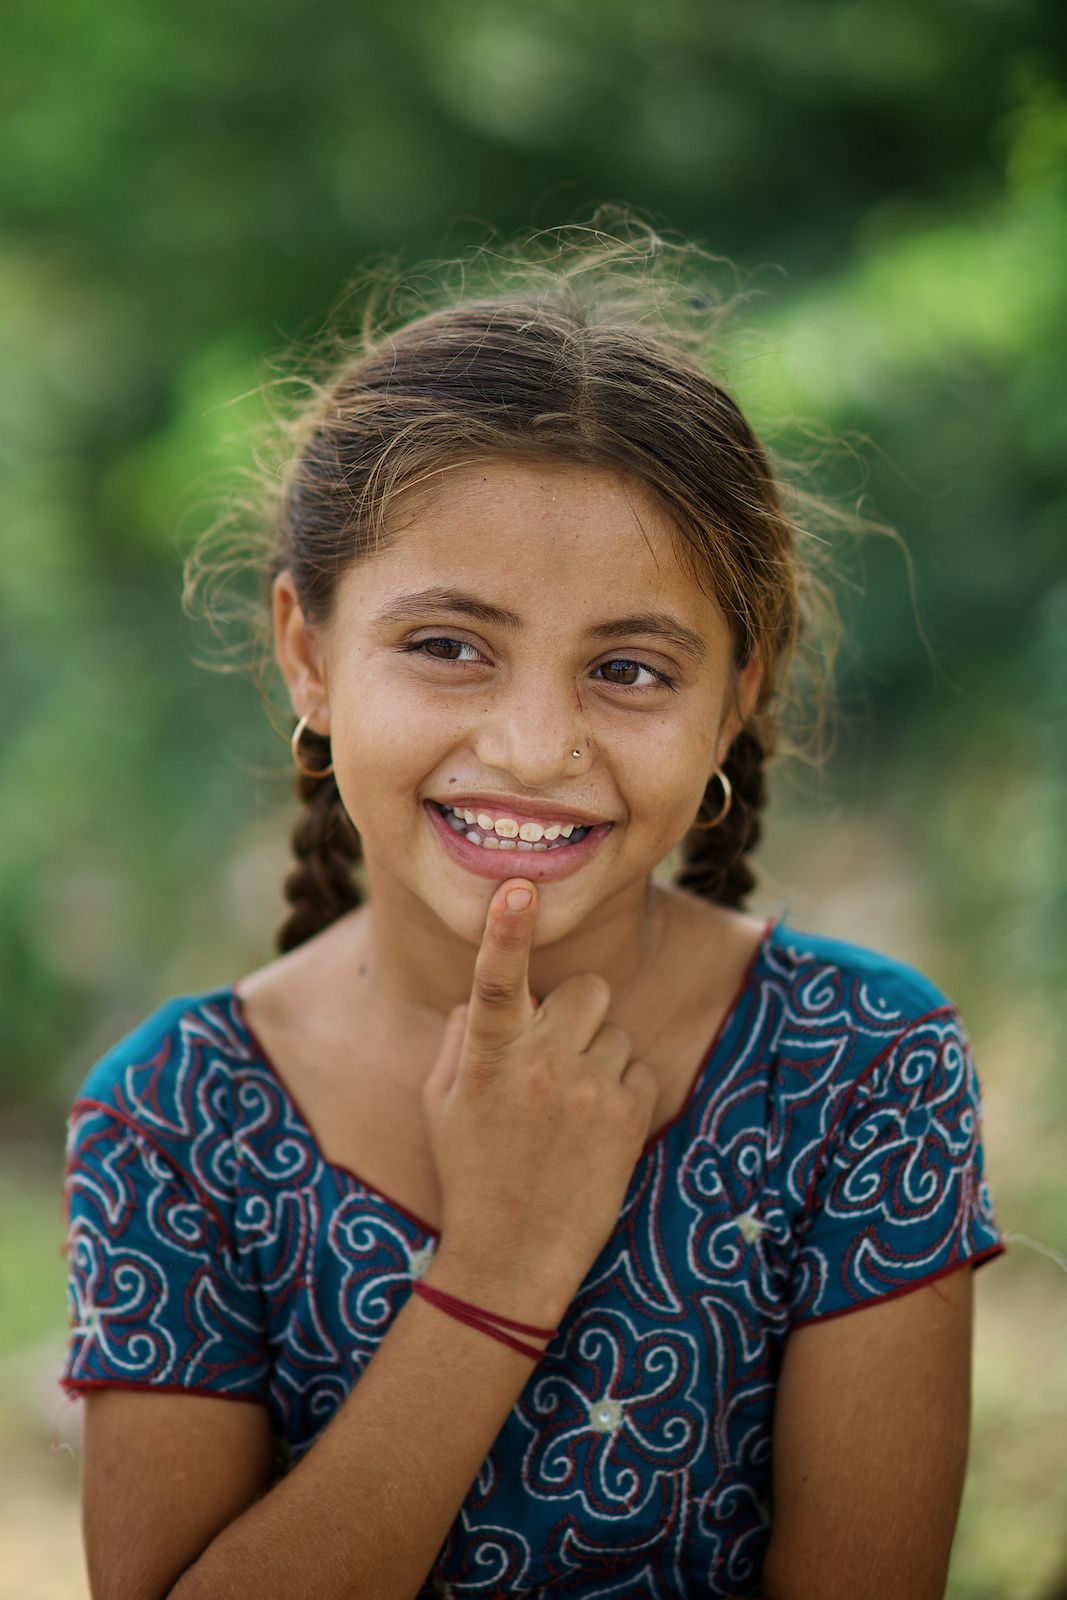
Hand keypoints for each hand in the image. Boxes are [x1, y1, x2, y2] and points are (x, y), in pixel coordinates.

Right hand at [421, 878, 658, 1317]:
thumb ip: (461, 1038)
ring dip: (598, 1054)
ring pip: (616, 1030)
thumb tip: (481, 997)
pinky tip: (593, 1130)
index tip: (520, 887)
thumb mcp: (442, 1102)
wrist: (514, 1257)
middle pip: (586, 989)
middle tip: (553, 1055)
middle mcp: (542, 1065)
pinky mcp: (629, 1116)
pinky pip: (639, 1069)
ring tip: (568, 1109)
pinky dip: (621, 1090)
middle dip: (575, 1011)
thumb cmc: (469, 1172)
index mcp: (488, 1056)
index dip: (507, 930)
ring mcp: (590, 1090)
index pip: (497, 979)